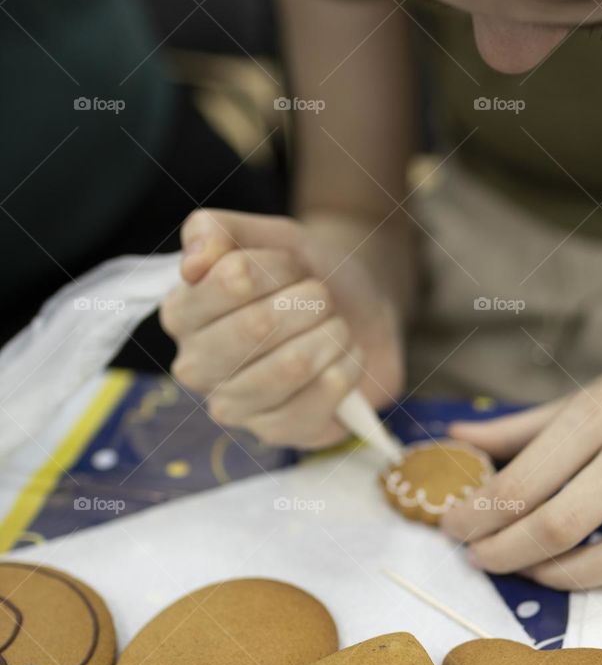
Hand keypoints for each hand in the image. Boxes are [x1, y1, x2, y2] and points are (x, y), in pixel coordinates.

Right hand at [161, 208, 405, 448]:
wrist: (355, 311)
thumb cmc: (301, 276)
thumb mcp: (265, 237)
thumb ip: (217, 230)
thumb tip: (193, 262)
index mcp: (182, 313)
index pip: (230, 280)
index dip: (278, 266)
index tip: (294, 266)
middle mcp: (196, 366)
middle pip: (258, 325)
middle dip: (308, 300)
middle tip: (321, 297)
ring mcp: (234, 406)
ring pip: (292, 366)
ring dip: (331, 333)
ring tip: (336, 325)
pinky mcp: (277, 434)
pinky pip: (322, 397)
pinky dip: (347, 366)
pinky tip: (346, 356)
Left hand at [442, 308, 601, 588]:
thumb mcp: (593, 387)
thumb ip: (524, 424)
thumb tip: (459, 438)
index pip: (524, 480)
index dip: (477, 515)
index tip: (452, 528)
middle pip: (561, 524)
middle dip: (505, 554)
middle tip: (480, 559)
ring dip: (564, 578)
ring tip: (534, 569)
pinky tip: (601, 572)